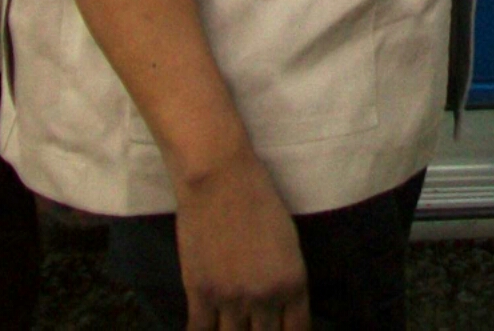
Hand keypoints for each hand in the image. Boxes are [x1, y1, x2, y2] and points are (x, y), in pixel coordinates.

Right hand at [175, 152, 309, 330]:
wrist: (220, 178)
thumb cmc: (259, 199)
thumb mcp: (288, 242)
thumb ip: (284, 279)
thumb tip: (278, 307)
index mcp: (293, 283)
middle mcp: (265, 297)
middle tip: (255, 327)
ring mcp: (231, 298)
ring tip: (232, 327)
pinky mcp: (200, 293)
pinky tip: (206, 329)